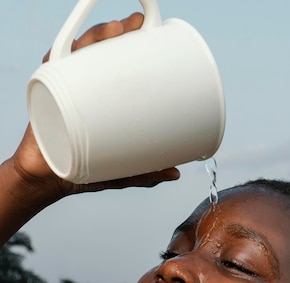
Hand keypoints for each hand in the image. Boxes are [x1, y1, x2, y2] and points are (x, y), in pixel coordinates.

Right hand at [11, 13, 179, 201]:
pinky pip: (51, 67)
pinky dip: (60, 53)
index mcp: (102, 98)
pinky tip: (75, 48)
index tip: (149, 30)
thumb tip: (175, 174)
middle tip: (133, 27)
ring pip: (78, 53)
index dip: (132, 43)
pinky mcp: (46, 94)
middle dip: (116, 32)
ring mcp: (64, 87)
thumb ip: (146, 172)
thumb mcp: (122, 172)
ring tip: (112, 32)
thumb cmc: (83, 171)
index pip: (118, 63)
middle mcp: (83, 86)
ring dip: (94, 37)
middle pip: (99, 50)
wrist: (49, 180)